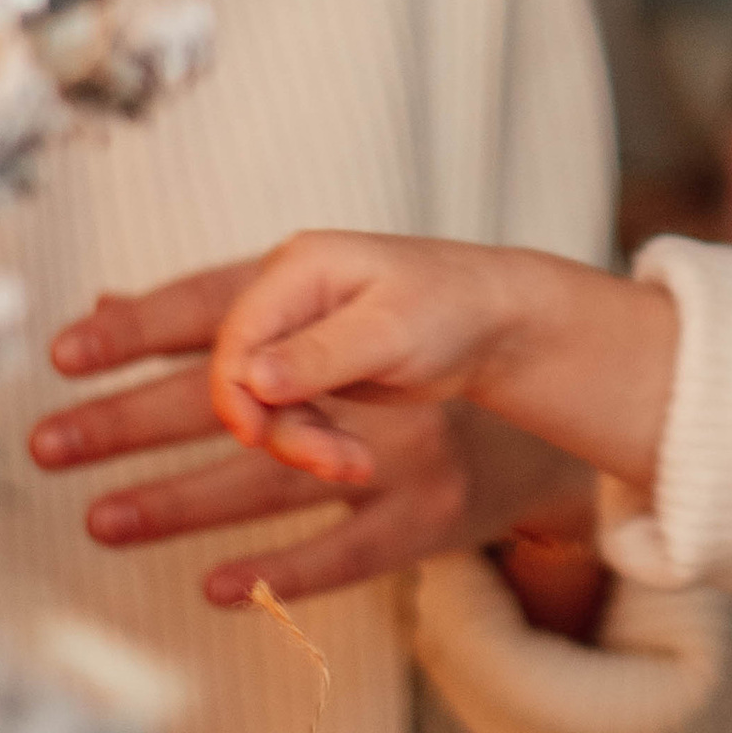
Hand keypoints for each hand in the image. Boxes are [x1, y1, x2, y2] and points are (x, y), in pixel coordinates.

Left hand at [34, 263, 592, 606]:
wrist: (534, 377)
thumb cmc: (402, 343)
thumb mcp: (326, 308)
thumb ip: (221, 313)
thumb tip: (102, 307)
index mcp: (332, 307)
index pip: (220, 310)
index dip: (142, 331)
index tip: (65, 351)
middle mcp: (363, 373)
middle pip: (231, 398)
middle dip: (134, 420)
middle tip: (50, 443)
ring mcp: (399, 445)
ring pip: (272, 477)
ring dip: (181, 501)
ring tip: (100, 519)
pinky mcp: (426, 514)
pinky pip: (343, 550)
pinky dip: (278, 571)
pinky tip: (212, 586)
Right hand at [210, 228, 677, 495]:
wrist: (495, 324)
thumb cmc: (452, 310)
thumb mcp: (389, 333)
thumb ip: (318, 356)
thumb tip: (251, 380)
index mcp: (300, 267)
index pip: (239, 336)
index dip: (235, 393)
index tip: (257, 438)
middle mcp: (288, 294)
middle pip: (245, 375)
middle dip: (283, 429)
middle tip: (338, 464)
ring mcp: (298, 331)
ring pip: (266, 403)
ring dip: (305, 443)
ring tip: (357, 466)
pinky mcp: (312, 365)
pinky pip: (290, 414)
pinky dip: (317, 442)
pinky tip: (355, 460)